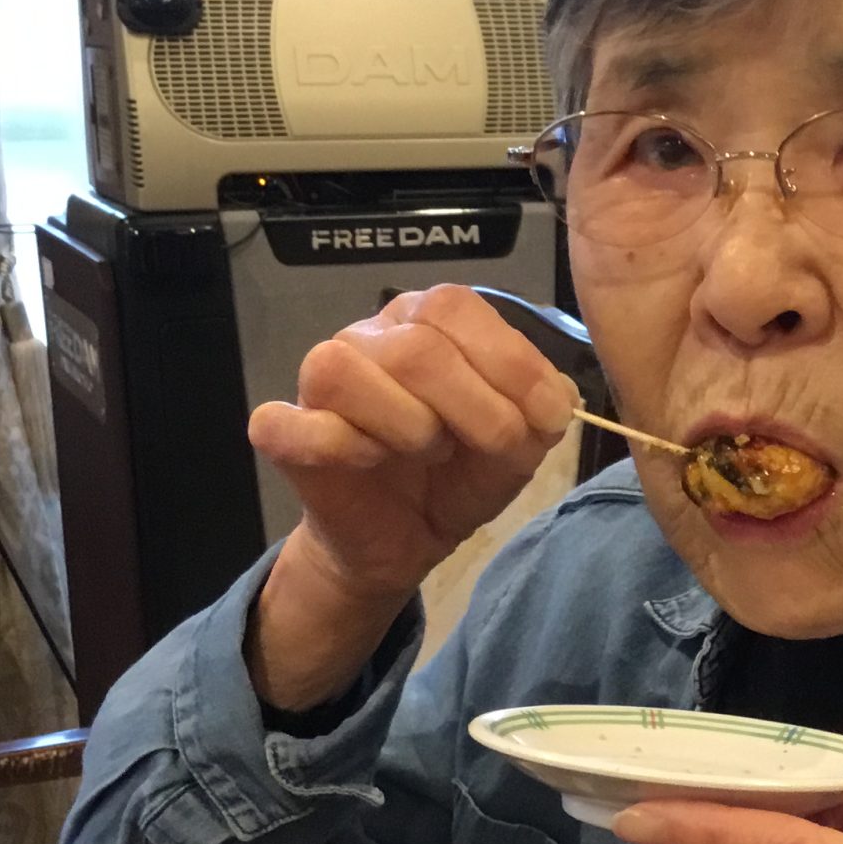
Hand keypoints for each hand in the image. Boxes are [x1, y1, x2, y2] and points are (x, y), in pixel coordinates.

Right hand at [245, 287, 577, 706]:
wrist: (407, 536)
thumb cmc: (458, 476)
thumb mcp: (520, 443)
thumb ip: (543, 407)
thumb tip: (558, 395)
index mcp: (426, 323)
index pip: (454, 306)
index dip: (509, 362)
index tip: (548, 417)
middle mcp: (370, 338)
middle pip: (413, 347)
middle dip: (473, 407)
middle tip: (494, 445)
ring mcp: (319, 383)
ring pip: (343, 370)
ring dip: (405, 423)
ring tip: (429, 451)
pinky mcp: (284, 432)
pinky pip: (286, 423)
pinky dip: (337, 445)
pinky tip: (370, 461)